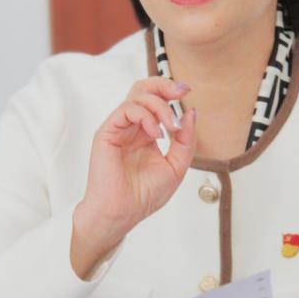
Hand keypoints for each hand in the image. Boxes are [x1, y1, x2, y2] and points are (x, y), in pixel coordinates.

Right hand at [70, 78, 196, 276]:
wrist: (122, 213)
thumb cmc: (144, 195)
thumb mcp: (176, 166)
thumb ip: (186, 141)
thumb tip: (191, 112)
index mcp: (145, 133)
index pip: (155, 100)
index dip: (170, 91)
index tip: (187, 93)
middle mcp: (131, 127)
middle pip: (142, 89)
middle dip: (163, 84)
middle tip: (181, 91)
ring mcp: (118, 128)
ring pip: (137, 96)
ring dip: (160, 107)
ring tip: (171, 129)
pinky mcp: (107, 132)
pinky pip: (126, 110)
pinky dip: (145, 116)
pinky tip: (157, 134)